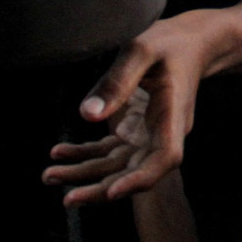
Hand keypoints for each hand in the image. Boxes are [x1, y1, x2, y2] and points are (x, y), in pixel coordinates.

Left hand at [43, 14, 208, 203]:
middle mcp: (164, 133)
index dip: (140, 179)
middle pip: (136, 171)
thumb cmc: (171, 43)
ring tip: (50, 176)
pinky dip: (86, 155)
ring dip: (86, 174)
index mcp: (173, 115)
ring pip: (118, 165)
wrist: (191, 43)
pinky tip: (60, 153)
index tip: (113, 192)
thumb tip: (87, 115)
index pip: (164, 157)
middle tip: (68, 199)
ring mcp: (150, 134)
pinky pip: (110, 151)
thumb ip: (117, 81)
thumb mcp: (142, 51)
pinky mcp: (137, 130)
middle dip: (101, 188)